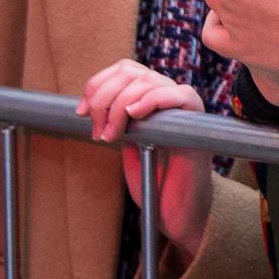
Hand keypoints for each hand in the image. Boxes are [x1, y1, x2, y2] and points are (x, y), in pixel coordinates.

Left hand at [79, 58, 213, 259]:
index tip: (81, 112)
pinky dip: (152, 100)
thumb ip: (116, 118)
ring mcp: (183, 107)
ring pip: (148, 80)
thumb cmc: (150, 179)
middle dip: (104, 97)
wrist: (172, 209)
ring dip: (120, 105)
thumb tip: (90, 102)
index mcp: (149, 98)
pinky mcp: (197, 121)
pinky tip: (135, 116)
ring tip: (113, 135)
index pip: (124, 69)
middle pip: (131, 71)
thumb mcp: (125, 141)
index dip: (98, 84)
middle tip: (98, 129)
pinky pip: (179, 94)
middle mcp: (167, 96)